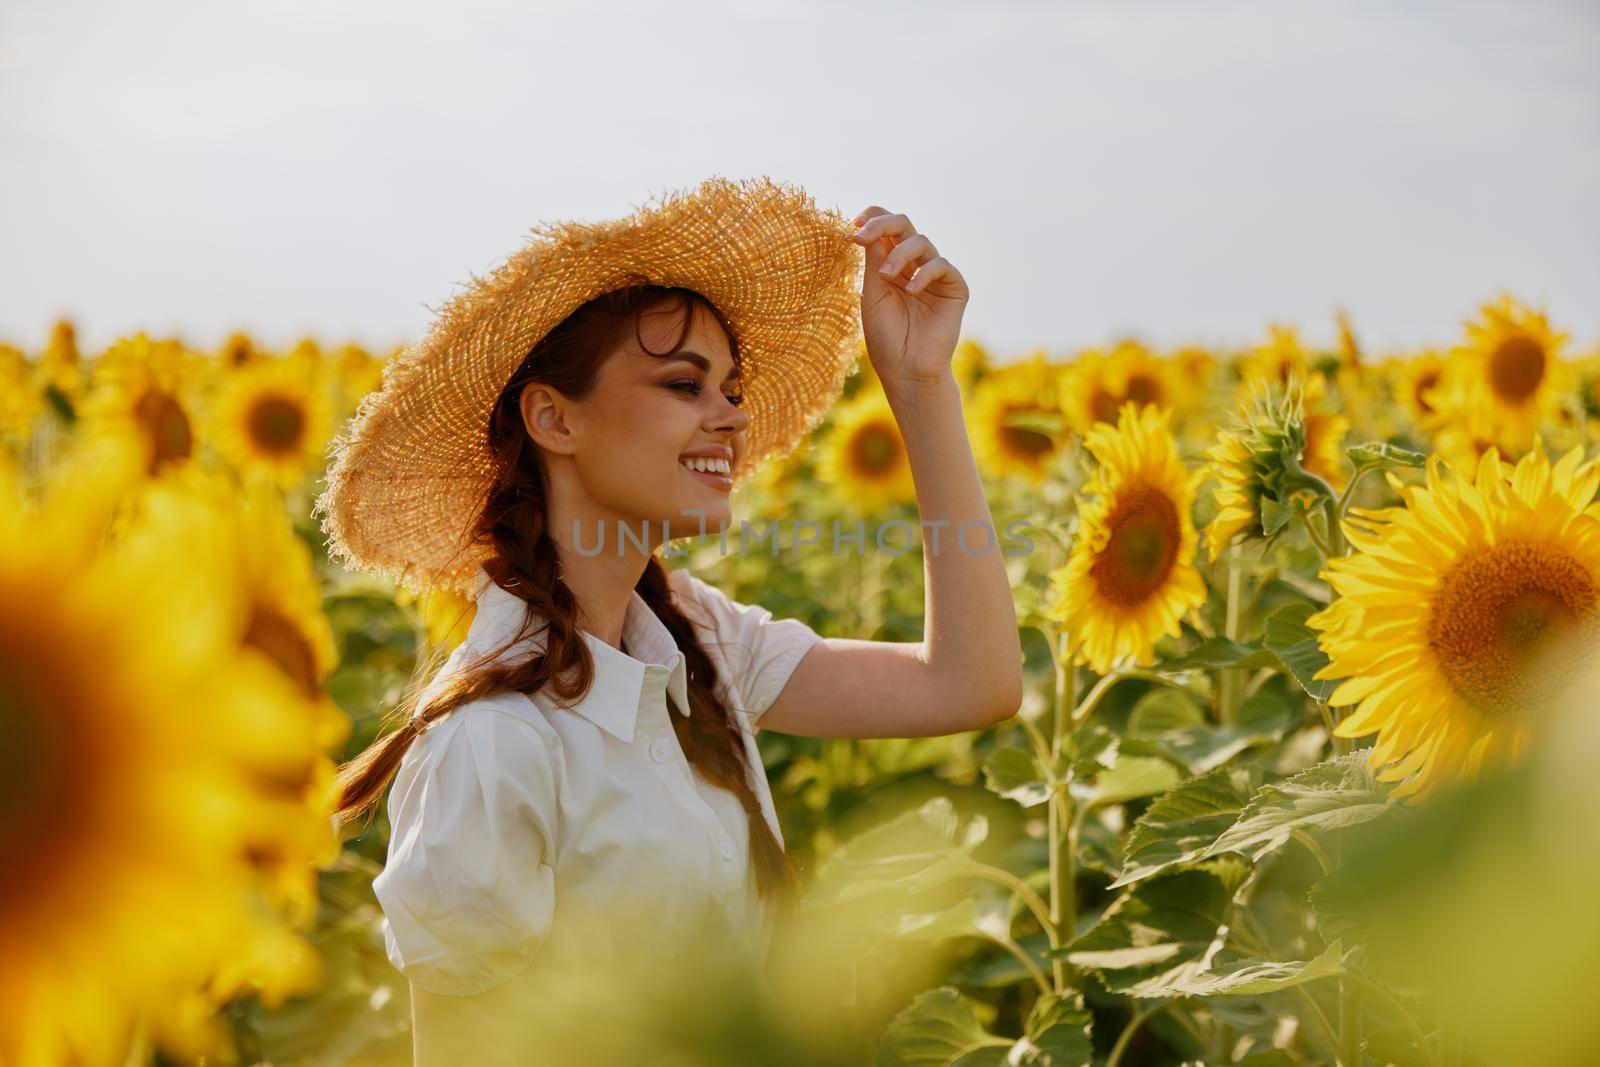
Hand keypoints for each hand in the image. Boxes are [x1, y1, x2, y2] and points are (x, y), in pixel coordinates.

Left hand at [849, 206, 969, 391]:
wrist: (907, 372)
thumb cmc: (886, 338)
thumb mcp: (873, 295)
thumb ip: (874, 261)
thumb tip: (868, 227)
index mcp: (891, 265)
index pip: (885, 230)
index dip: (872, 219)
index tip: (853, 225)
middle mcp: (914, 265)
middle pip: (904, 226)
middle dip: (882, 224)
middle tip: (862, 235)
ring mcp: (935, 276)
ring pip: (922, 242)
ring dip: (899, 253)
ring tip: (884, 276)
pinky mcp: (955, 289)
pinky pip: (942, 266)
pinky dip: (924, 273)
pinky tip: (911, 290)